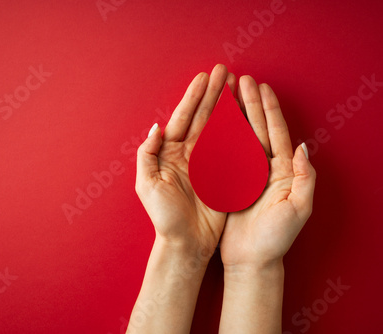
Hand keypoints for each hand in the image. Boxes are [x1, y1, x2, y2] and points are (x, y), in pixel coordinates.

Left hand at [135, 64, 230, 256]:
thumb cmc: (164, 217)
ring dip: (227, 106)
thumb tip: (156, 127)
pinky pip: (232, 147)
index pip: (183, 119)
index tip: (204, 77)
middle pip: (203, 117)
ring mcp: (207, 162)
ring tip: (236, 85)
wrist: (186, 243)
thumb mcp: (147, 185)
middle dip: (213, 94)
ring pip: (219, 127)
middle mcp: (189, 153)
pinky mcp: (223, 173)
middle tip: (225, 71)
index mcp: (170, 154)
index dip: (193, 97)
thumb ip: (148, 154)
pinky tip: (245, 114)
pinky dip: (239, 130)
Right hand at [220, 75, 315, 269]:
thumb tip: (303, 147)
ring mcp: (245, 174)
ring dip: (234, 113)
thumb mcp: (298, 209)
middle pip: (257, 128)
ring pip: (239, 136)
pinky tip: (213, 121)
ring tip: (227, 92)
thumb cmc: (275, 238)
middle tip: (241, 79)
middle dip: (250, 103)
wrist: (251, 260)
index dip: (269, 109)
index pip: (276, 132)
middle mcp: (264, 168)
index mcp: (283, 171)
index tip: (261, 87)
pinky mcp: (229, 182)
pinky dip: (219, 135)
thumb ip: (304, 177)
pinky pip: (223, 153)